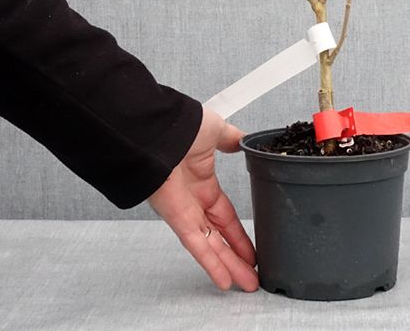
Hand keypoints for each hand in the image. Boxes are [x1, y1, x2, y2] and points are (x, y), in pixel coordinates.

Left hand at [148, 107, 258, 291]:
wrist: (159, 128)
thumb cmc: (182, 126)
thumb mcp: (216, 130)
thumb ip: (231, 139)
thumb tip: (244, 140)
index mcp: (202, 181)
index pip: (223, 214)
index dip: (237, 232)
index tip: (250, 246)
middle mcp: (192, 200)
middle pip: (218, 236)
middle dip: (235, 255)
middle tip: (251, 274)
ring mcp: (184, 210)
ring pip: (210, 245)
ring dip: (228, 265)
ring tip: (246, 283)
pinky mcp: (176, 217)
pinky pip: (196, 244)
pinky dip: (211, 262)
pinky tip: (224, 279)